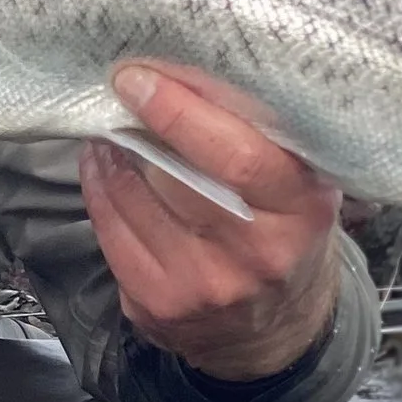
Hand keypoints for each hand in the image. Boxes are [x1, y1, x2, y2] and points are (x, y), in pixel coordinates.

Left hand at [80, 62, 343, 381]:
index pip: (236, 156)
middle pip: (181, 179)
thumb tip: (191, 71)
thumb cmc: (286, 235)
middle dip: (141, 126)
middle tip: (122, 87)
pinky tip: (100, 168)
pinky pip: (112, 239)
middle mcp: (253, 257)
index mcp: (300, 214)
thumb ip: (266, 139)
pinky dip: (99, 193)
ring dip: (111, 157)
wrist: (275, 330)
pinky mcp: (158, 307)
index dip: (181, 111)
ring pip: (135, 206)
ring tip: (108, 126)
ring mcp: (201, 287)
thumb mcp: (302, 187)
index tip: (142, 77)